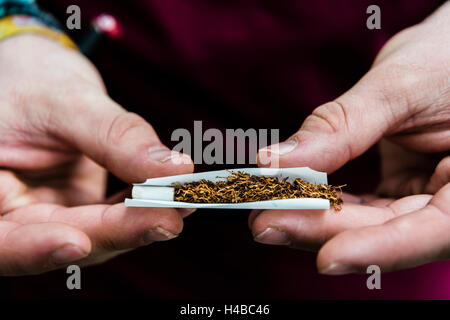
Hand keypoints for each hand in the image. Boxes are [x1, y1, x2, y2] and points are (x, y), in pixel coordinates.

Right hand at [0, 34, 192, 274]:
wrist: (38, 75)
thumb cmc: (31, 78)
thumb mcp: (66, 100)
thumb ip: (116, 138)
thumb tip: (175, 170)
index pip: (3, 238)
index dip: (36, 249)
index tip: (81, 242)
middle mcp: (13, 212)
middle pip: (60, 240)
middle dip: (117, 232)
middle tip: (168, 219)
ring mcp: (50, 212)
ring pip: (95, 235)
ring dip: (140, 223)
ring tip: (182, 203)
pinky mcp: (78, 206)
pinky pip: (113, 216)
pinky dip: (144, 207)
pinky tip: (173, 195)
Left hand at [251, 3, 449, 273]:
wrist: (449, 49)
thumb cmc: (444, 57)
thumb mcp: (398, 87)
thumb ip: (342, 127)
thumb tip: (276, 161)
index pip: (436, 231)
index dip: (381, 249)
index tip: (326, 257)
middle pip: (392, 232)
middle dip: (325, 231)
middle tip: (266, 225)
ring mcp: (428, 196)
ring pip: (371, 223)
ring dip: (316, 221)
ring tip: (264, 214)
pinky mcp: (402, 189)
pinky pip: (363, 205)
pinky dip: (325, 203)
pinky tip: (288, 199)